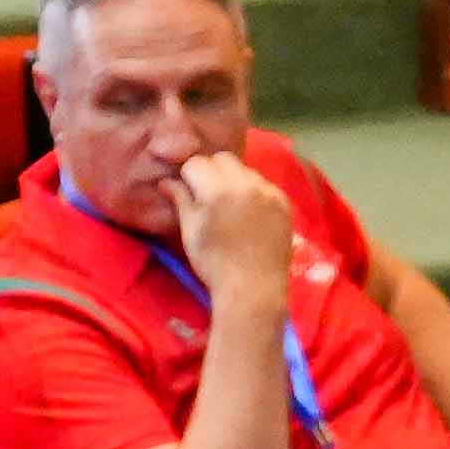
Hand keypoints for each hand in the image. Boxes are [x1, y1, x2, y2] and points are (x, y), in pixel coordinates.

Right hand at [163, 146, 293, 302]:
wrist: (253, 289)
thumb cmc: (214, 263)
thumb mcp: (190, 231)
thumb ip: (180, 199)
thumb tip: (166, 181)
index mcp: (217, 189)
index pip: (196, 163)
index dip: (188, 176)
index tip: (188, 193)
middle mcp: (246, 183)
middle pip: (222, 159)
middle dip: (211, 171)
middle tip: (207, 196)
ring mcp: (269, 191)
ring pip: (245, 169)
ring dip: (233, 179)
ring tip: (229, 205)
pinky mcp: (284, 202)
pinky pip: (264, 184)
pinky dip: (253, 190)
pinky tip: (249, 212)